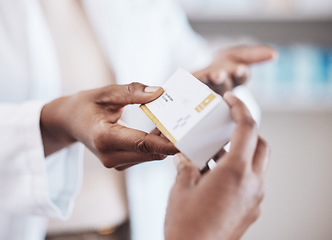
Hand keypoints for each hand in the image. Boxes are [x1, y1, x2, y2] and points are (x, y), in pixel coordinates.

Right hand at [40, 83, 177, 168]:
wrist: (69, 122)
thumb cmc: (85, 105)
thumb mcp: (105, 93)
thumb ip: (131, 92)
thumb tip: (160, 92)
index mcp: (103, 138)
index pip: (142, 143)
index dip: (167, 143)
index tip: (189, 140)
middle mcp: (110, 156)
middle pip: (151, 151)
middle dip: (170, 139)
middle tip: (188, 119)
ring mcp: (115, 163)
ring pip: (151, 154)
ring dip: (163, 140)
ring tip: (172, 119)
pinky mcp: (120, 163)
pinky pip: (145, 154)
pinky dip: (155, 143)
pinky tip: (159, 127)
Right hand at [164, 92, 269, 239]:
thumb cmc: (186, 224)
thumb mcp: (182, 187)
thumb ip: (186, 166)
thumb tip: (184, 157)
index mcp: (236, 172)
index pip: (248, 128)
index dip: (240, 108)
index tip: (230, 99)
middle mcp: (252, 184)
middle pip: (260, 145)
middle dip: (245, 131)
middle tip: (224, 127)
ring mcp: (255, 198)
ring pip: (256, 164)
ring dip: (240, 153)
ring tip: (213, 153)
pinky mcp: (251, 210)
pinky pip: (250, 181)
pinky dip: (238, 171)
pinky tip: (214, 176)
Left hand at [193, 45, 276, 94]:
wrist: (205, 68)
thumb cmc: (226, 63)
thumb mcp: (242, 55)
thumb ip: (257, 54)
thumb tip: (274, 54)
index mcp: (236, 79)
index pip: (241, 77)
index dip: (241, 73)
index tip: (240, 69)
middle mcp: (222, 85)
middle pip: (223, 84)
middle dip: (221, 79)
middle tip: (218, 76)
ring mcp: (208, 85)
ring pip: (207, 85)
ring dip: (205, 81)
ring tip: (204, 75)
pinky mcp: (194, 83)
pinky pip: (192, 82)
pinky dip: (188, 80)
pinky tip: (186, 77)